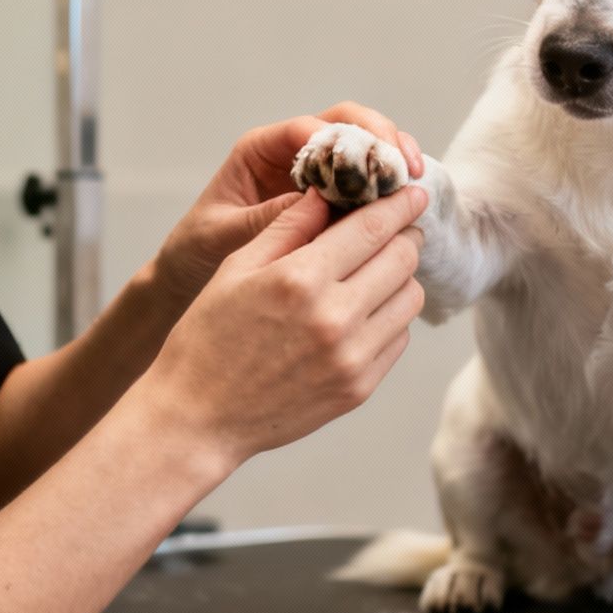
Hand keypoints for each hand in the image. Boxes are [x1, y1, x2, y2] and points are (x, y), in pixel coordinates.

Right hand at [140, 185, 426, 462]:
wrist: (198, 419)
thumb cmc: (208, 339)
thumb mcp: (236, 269)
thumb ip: (286, 227)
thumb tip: (325, 193)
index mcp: (300, 279)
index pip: (373, 228)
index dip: (400, 205)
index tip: (413, 193)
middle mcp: (334, 317)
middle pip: (402, 259)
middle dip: (404, 236)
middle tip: (395, 228)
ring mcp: (352, 357)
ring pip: (409, 299)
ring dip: (400, 277)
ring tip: (375, 271)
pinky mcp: (359, 388)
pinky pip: (398, 338)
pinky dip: (390, 316)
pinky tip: (363, 312)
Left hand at [150, 102, 423, 307]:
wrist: (191, 272)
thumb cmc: (198, 249)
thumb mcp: (223, 235)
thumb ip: (265, 218)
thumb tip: (316, 202)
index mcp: (258, 150)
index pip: (307, 128)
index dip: (341, 139)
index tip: (368, 161)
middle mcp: (290, 151)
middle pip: (344, 122)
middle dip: (378, 136)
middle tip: (403, 164)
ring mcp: (314, 170)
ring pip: (362, 143)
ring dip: (391, 155)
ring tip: (413, 177)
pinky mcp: (331, 194)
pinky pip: (365, 177)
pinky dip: (387, 183)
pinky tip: (406, 200)